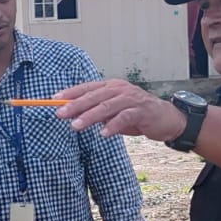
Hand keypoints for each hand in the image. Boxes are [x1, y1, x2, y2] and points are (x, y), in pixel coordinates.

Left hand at [54, 79, 188, 142]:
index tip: (54, 100)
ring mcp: (131, 98)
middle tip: (60, 114)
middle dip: (75, 105)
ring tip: (76, 126)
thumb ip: (96, 113)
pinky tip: (103, 134)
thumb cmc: (136, 115)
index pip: (87, 88)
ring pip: (107, 106)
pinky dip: (113, 125)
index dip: (70, 93)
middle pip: (94, 96)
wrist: (166, 119)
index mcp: (111, 86)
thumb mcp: (113, 113)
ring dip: (90, 116)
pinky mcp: (142, 110)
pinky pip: (125, 117)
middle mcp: (120, 89)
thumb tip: (72, 117)